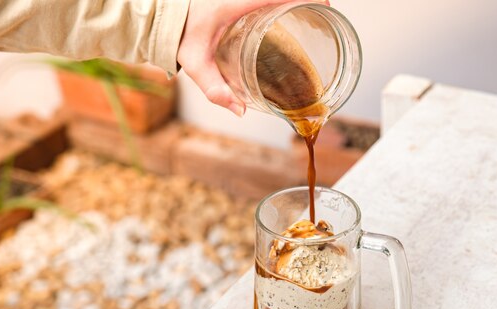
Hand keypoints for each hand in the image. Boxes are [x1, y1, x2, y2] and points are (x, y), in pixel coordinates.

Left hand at [178, 0, 329, 116]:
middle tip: (326, 13)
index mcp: (238, 1)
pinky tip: (298, 12)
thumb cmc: (183, 35)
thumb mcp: (195, 62)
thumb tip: (241, 110)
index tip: (325, 4)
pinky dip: (288, 0)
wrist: (170, 16)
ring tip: (318, 13)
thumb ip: (214, 88)